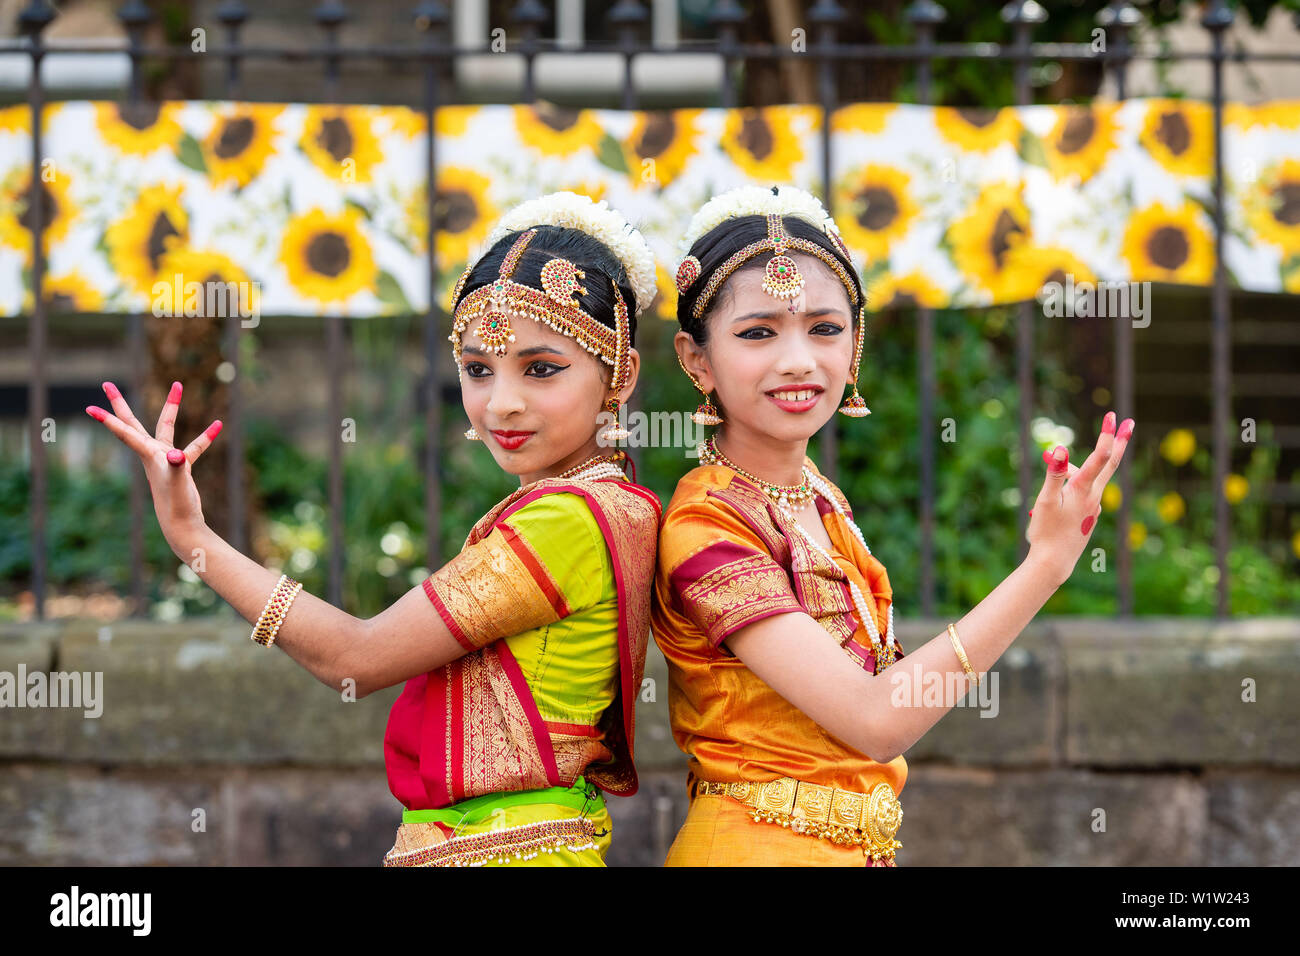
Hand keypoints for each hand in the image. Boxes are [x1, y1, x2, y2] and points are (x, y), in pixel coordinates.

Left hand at [86, 380, 222, 561]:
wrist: (183, 525)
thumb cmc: (177, 506)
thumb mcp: (178, 485)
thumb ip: (177, 467)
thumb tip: (178, 455)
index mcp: (148, 456)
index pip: (125, 433)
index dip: (108, 420)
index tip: (90, 408)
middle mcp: (152, 454)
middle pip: (132, 423)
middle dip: (120, 404)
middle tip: (106, 384)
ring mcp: (166, 459)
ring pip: (166, 427)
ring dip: (172, 407)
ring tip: (178, 385)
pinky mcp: (181, 467)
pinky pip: (194, 446)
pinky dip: (205, 437)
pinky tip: (217, 425)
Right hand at [1025, 411, 1133, 586]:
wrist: (1054, 563)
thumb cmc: (1046, 532)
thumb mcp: (1046, 500)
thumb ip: (1055, 474)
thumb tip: (1061, 449)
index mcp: (1083, 490)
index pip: (1100, 457)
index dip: (1106, 435)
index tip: (1112, 416)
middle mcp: (1093, 497)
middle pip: (1110, 464)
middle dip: (1119, 442)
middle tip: (1130, 422)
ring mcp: (1093, 508)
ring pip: (1090, 480)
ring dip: (1079, 471)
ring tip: (1048, 477)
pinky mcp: (1088, 517)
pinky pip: (1084, 494)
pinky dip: (1074, 487)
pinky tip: (1058, 500)